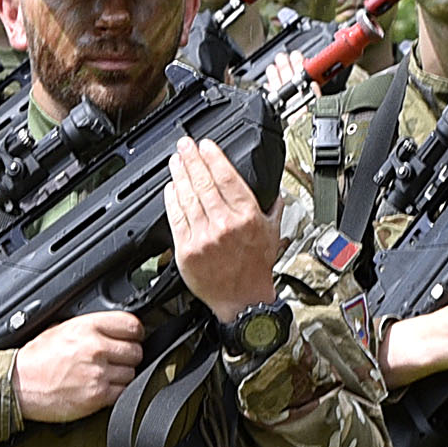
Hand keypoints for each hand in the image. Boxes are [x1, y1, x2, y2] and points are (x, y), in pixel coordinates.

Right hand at [14, 309, 149, 422]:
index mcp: (87, 327)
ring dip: (122, 375)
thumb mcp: (61, 328)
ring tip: (104, 375)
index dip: (135, 333)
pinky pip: (123, 392)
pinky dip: (116, 392)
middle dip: (128, 356)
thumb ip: (91, 326)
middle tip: (115, 360)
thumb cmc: (36, 359)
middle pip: (135, 351)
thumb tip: (115, 330)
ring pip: (132, 373)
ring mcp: (98, 373)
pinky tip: (101, 387)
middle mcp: (95, 348)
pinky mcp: (97, 396)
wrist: (18, 385)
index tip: (132, 338)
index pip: (131, 325)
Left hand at [165, 137, 280, 317]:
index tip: (206, 145)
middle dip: (192, 159)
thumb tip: (276, 191)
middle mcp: (225, 224)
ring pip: (188, 197)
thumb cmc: (256, 270)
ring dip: (180, 175)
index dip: (214, 157)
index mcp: (247, 217)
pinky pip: (176, 218)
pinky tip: (171, 188)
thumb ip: (273, 209)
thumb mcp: (273, 234)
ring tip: (176, 161)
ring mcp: (204, 237)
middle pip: (204, 183)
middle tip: (185, 145)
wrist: (243, 301)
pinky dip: (172, 200)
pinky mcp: (187, 249)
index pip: (227, 178)